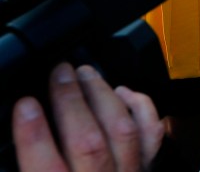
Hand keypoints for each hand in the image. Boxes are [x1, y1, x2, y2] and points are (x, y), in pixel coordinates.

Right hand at [12, 63, 163, 171]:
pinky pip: (152, 136)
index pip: (46, 170)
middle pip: (89, 142)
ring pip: (122, 132)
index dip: (34, 135)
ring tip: (84, 73)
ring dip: (102, 96)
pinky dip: (140, 108)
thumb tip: (13, 147)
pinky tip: (122, 91)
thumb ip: (29, 169)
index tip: (24, 103)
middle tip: (58, 72)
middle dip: (72, 101)